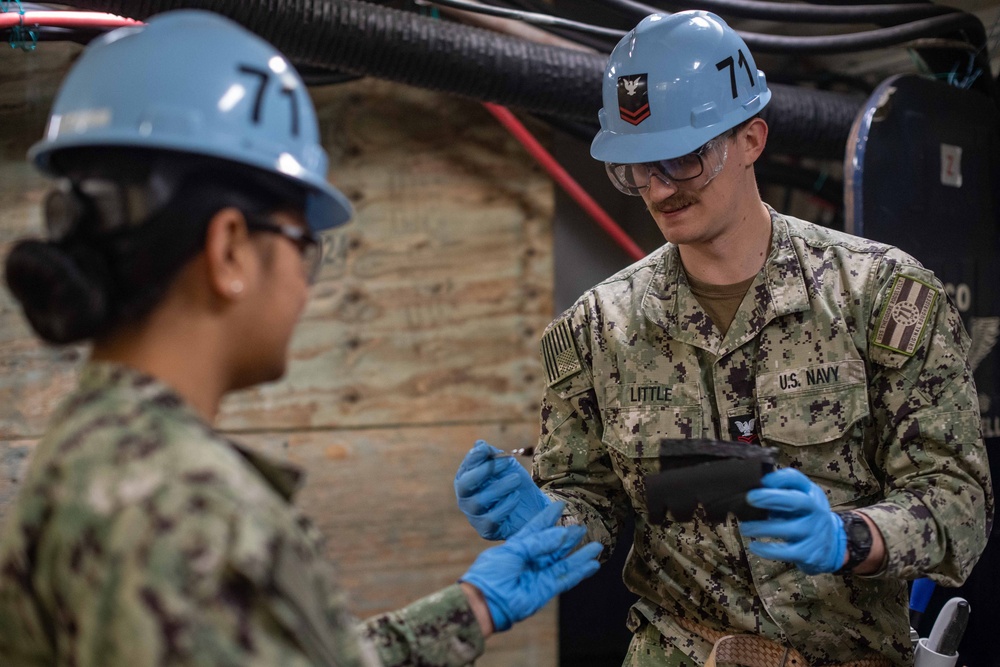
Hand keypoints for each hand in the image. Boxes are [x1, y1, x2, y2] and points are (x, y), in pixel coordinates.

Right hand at [454, 440, 550, 539]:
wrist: (531, 508)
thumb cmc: (513, 483)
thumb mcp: (505, 466)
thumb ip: (492, 455)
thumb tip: (479, 445)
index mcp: (466, 478)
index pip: (466, 467)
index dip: (474, 458)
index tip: (486, 450)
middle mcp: (465, 497)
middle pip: (465, 485)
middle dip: (484, 471)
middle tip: (506, 462)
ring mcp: (473, 515)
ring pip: (479, 501)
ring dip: (500, 487)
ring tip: (516, 479)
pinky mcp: (485, 529)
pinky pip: (491, 519)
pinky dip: (505, 506)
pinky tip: (516, 497)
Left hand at [460, 501, 601, 631]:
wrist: (487, 602)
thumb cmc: (493, 572)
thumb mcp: (514, 549)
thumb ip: (539, 542)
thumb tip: (562, 533)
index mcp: (517, 546)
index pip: (536, 528)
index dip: (548, 517)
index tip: (560, 505)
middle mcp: (530, 559)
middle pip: (554, 546)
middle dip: (568, 536)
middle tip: (582, 526)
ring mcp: (538, 574)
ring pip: (563, 562)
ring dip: (580, 555)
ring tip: (597, 546)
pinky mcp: (545, 590)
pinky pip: (566, 579)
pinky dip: (580, 572)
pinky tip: (593, 565)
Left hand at [740, 468, 845, 574]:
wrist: (830, 545)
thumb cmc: (805, 515)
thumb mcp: (800, 496)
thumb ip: (782, 488)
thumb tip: (757, 482)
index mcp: (810, 493)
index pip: (797, 480)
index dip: (780, 478)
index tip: (762, 480)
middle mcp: (816, 511)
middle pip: (796, 501)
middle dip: (772, 498)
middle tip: (750, 498)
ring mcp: (814, 533)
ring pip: (789, 529)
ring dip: (763, 528)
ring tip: (744, 528)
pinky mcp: (810, 554)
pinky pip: (788, 552)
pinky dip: (769, 550)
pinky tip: (754, 546)